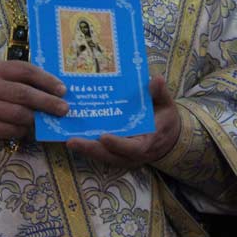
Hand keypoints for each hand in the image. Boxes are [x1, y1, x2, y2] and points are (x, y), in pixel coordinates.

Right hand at [0, 59, 67, 146]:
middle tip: (64, 109)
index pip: (25, 71)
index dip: (46, 80)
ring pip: (19, 115)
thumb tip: (48, 87)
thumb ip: (14, 78)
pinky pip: (10, 131)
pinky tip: (29, 131)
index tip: (62, 89)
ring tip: (46, 122)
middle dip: (48, 102)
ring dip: (36, 120)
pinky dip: (23, 132)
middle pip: (25, 94)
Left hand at [65, 75, 180, 167]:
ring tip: (68, 140)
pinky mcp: (117, 154)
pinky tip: (72, 138)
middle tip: (72, 141)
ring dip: (86, 150)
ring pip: (104, 157)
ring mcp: (125, 156)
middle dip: (92, 149)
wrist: (169, 136)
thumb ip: (160, 93)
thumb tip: (155, 79)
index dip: (118, 144)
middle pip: (112, 156)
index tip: (103, 136)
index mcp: (149, 141)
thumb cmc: (165, 117)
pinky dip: (88, 148)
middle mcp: (135, 154)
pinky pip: (102, 154)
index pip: (133, 147)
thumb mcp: (166, 104)